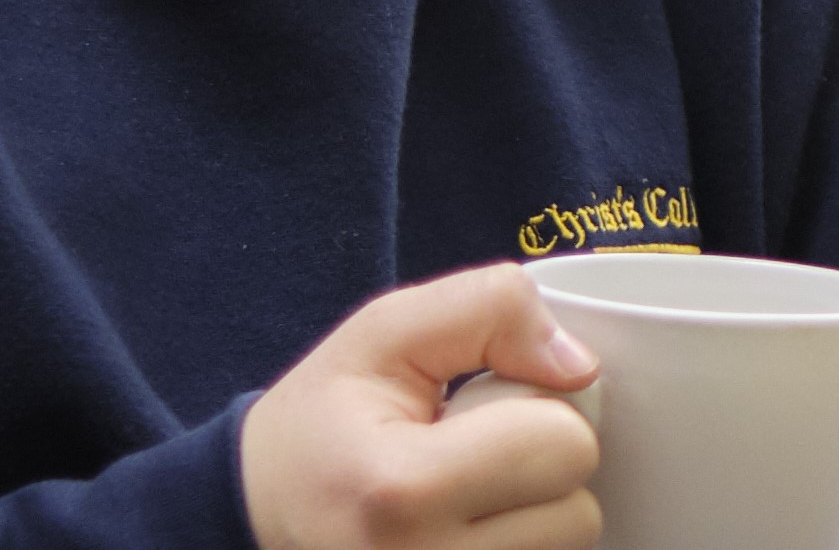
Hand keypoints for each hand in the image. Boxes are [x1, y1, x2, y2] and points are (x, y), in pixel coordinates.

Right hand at [241, 262, 608, 549]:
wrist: (258, 514)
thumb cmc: (324, 424)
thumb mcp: (385, 335)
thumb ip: (488, 312)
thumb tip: (580, 367)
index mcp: (401, 491)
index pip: (564, 447)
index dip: (538, 413)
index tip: (477, 414)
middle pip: (578, 512)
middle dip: (541, 469)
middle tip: (472, 458)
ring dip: (535, 518)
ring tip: (466, 498)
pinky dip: (519, 545)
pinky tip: (469, 529)